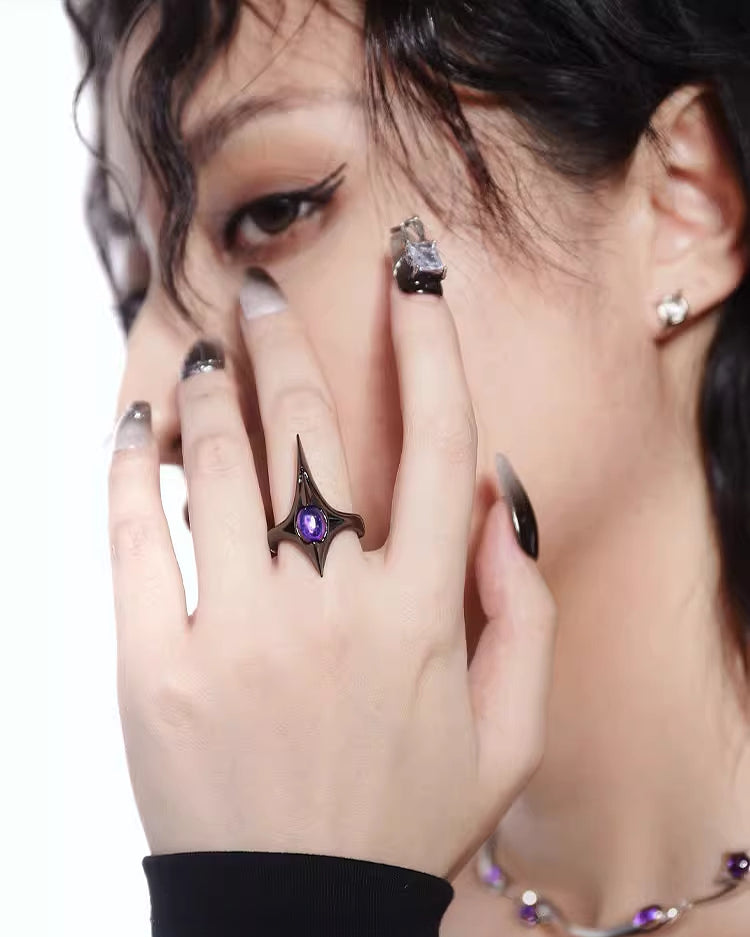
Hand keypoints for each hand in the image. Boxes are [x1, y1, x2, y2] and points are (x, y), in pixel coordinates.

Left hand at [107, 265, 556, 881]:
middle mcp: (331, 608)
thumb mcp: (508, 730)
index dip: (429, 349)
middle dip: (285, 343)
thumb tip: (491, 498)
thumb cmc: (405, 815)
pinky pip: (137, 539)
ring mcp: (235, 635)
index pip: (436, 446)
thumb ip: (519, 608)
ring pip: (220, 469)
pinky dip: (132, 469)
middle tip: (259, 293)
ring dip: (209, 392)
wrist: (297, 918)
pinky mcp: (154, 669)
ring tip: (198, 352)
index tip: (412, 283)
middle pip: (311, 432)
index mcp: (421, 616)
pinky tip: (135, 428)